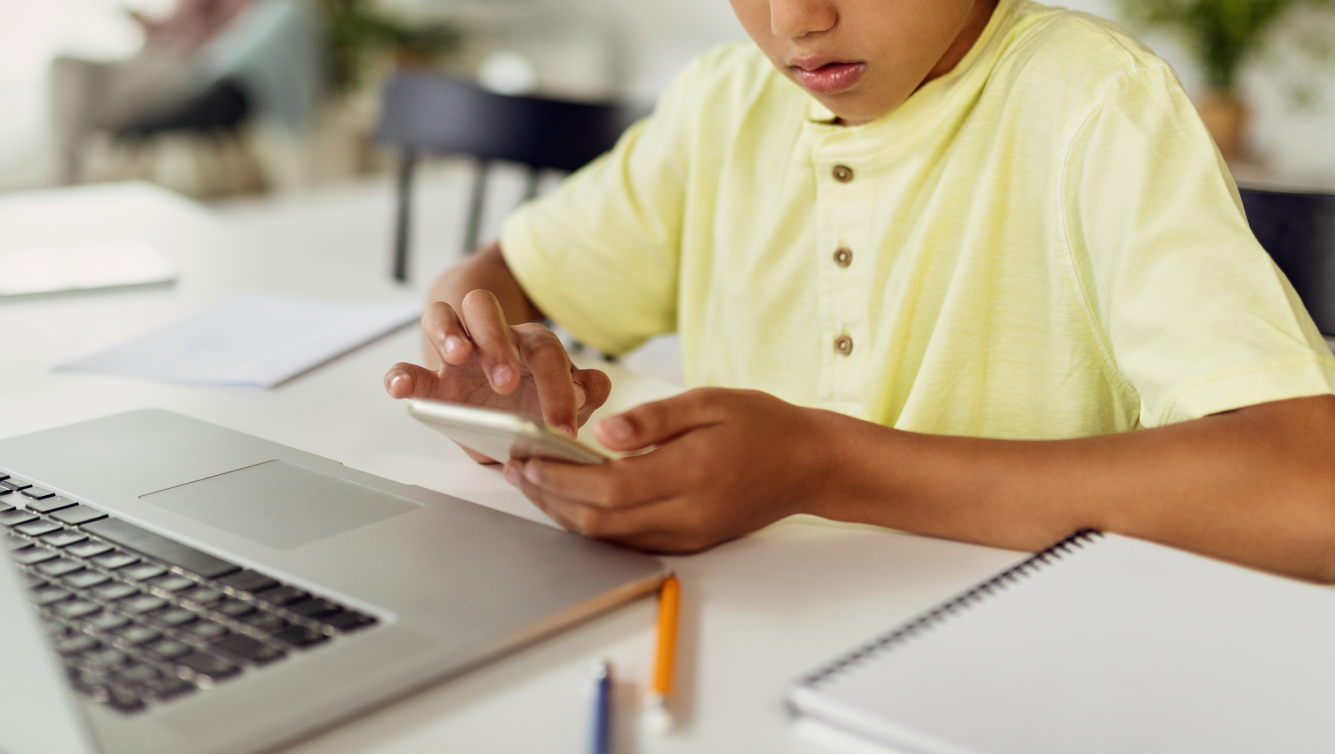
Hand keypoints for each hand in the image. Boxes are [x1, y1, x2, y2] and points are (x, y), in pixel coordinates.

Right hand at [384, 290, 611, 461]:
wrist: (502, 412)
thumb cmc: (535, 400)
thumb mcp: (564, 399)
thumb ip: (584, 392)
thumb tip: (587, 389)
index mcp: (530, 344)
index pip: (545, 352)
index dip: (558, 387)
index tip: (563, 426)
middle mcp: (491, 337)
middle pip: (486, 310)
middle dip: (496, 341)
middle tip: (506, 382)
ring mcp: (455, 354)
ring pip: (443, 317)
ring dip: (449, 334)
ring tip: (456, 357)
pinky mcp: (430, 380)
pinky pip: (407, 368)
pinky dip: (400, 375)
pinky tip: (399, 388)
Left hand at [502, 388, 827, 551]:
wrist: (808, 464)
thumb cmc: (761, 425)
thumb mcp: (708, 402)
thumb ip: (653, 419)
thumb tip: (603, 433)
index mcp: (691, 473)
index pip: (608, 487)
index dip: (560, 478)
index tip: (527, 459)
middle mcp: (686, 514)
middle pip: (600, 520)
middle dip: (550, 498)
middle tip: (518, 472)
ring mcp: (687, 535)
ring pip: (609, 537)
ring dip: (566, 514)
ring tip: (535, 485)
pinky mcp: (688, 543)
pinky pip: (629, 541)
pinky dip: (595, 524)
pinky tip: (575, 501)